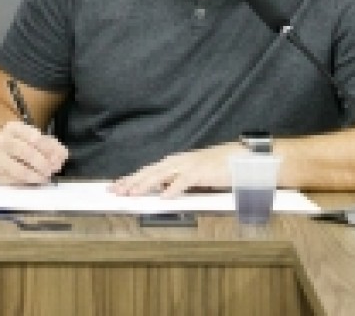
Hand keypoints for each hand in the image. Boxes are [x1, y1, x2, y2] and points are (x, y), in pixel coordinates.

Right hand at [0, 121, 67, 184]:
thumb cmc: (15, 143)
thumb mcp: (31, 137)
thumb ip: (49, 145)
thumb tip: (62, 155)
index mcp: (14, 128)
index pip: (35, 137)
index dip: (49, 149)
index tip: (59, 158)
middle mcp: (3, 141)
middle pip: (28, 153)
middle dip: (44, 164)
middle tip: (52, 170)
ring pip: (21, 171)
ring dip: (37, 176)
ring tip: (45, 177)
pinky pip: (15, 182)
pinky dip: (28, 184)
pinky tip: (34, 182)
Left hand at [109, 142, 242, 197]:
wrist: (239, 157)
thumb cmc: (216, 167)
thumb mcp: (191, 175)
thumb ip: (175, 181)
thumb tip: (160, 192)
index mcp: (173, 163)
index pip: (147, 171)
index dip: (130, 178)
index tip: (115, 186)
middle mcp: (177, 162)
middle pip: (149, 172)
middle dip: (130, 181)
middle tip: (115, 190)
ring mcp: (188, 166)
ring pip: (161, 175)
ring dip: (145, 185)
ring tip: (132, 193)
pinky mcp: (201, 172)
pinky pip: (184, 182)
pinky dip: (173, 189)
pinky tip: (164, 198)